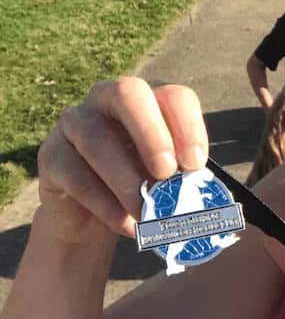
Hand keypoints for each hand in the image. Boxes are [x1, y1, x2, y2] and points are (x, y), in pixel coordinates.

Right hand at [37, 78, 208, 244]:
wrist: (96, 216)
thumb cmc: (142, 187)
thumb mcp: (167, 179)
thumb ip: (182, 178)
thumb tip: (199, 192)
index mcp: (148, 99)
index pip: (173, 96)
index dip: (188, 126)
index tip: (195, 164)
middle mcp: (108, 98)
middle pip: (128, 93)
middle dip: (151, 133)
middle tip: (166, 173)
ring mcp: (74, 122)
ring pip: (96, 138)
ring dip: (126, 179)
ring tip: (146, 212)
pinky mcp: (51, 155)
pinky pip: (75, 175)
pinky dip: (105, 204)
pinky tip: (125, 225)